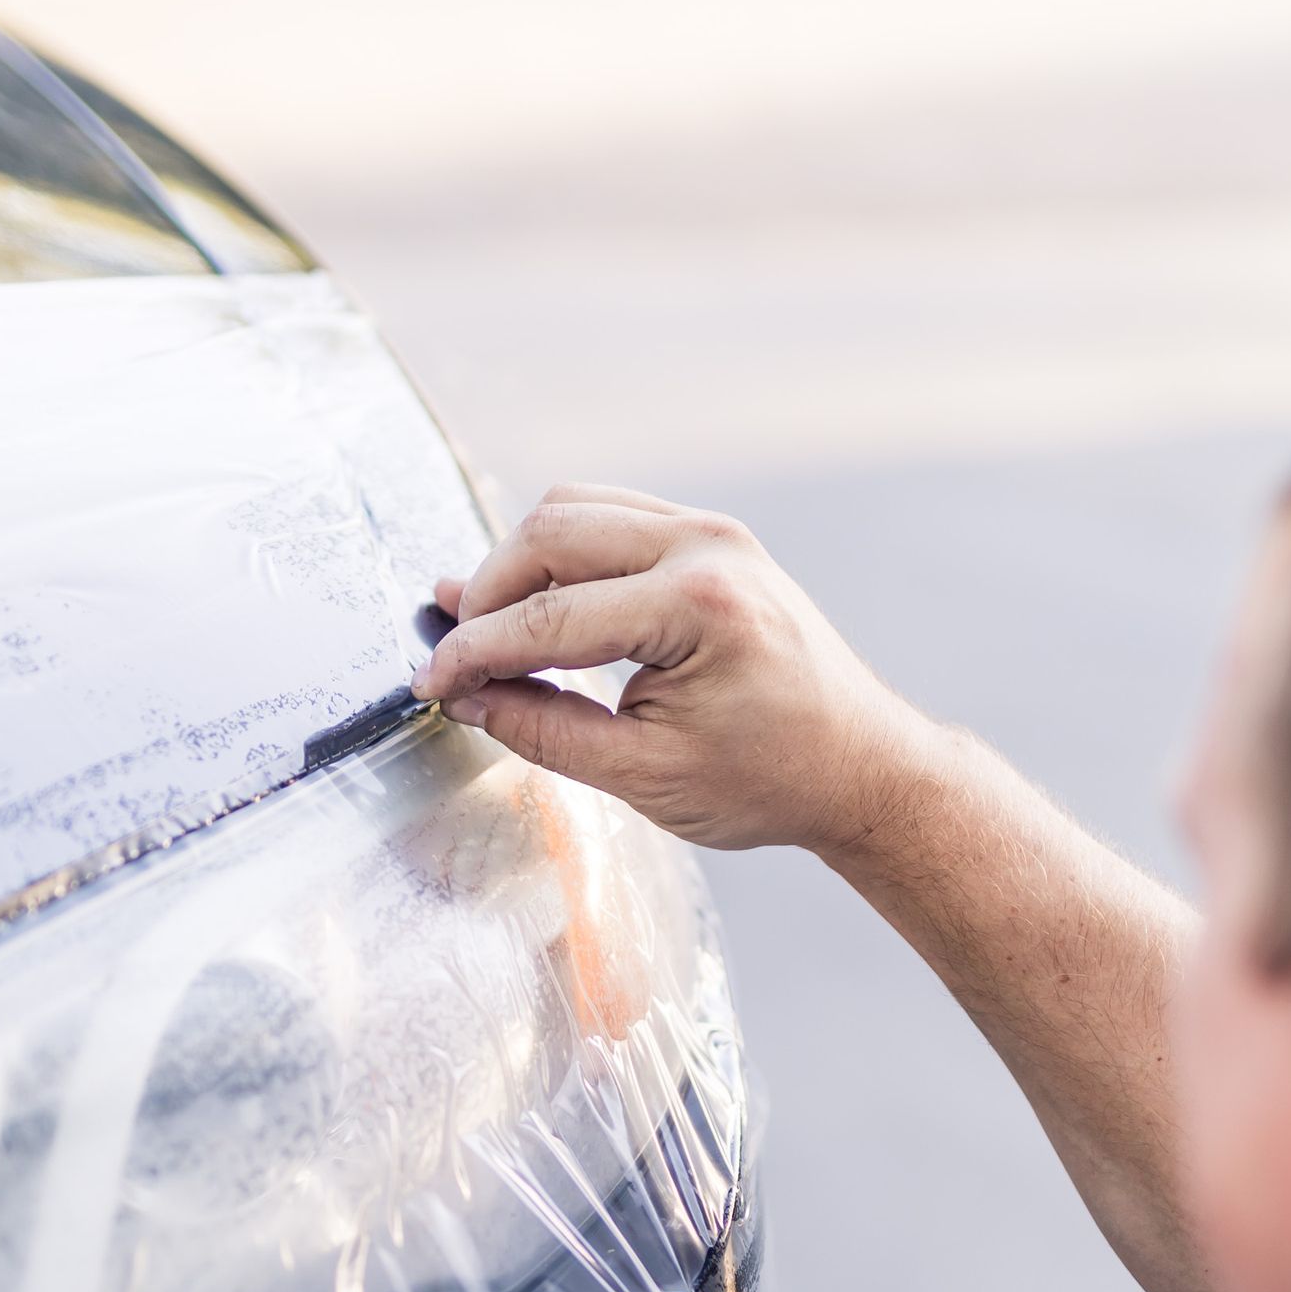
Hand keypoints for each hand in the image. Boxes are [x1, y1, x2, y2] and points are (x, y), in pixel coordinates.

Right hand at [414, 485, 924, 856]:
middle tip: (455, 656)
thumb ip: (546, 730)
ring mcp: (714, 533)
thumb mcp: (646, 776)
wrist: (860, 767)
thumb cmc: (772, 781)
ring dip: (520, 566)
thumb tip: (468, 697)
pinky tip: (540, 606)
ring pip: (575, 510)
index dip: (475, 652)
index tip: (430, 682)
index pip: (548, 617)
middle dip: (487, 594)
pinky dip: (562, 555)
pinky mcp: (712, 538)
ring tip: (489, 631)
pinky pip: (611, 518)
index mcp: (698, 608)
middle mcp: (708, 548)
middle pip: (550, 534)